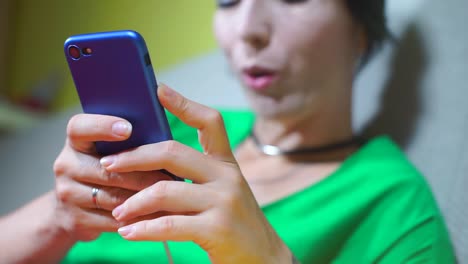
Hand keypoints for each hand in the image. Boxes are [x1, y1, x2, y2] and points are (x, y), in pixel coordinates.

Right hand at [52, 114, 170, 241]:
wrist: (73, 209)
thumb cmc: (106, 170)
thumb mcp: (109, 151)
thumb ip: (128, 143)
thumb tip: (164, 143)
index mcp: (76, 141)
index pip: (80, 127)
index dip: (102, 126)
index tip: (128, 129)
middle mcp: (66, 164)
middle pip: (107, 170)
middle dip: (143, 174)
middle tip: (171, 177)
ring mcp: (68, 194)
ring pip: (114, 197)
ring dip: (144, 199)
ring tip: (170, 198)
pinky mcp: (75, 220)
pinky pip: (113, 220)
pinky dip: (138, 219)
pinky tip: (158, 217)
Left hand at [104, 84, 290, 262]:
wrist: (263, 258)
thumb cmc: (234, 223)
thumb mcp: (222, 192)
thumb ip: (196, 177)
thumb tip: (150, 164)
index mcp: (226, 164)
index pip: (209, 122)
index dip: (184, 104)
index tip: (158, 89)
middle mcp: (227, 177)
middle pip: (173, 152)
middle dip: (135, 157)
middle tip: (108, 165)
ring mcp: (224, 201)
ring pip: (165, 190)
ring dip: (133, 202)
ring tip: (118, 212)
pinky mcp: (218, 229)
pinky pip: (169, 225)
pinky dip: (143, 229)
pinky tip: (128, 233)